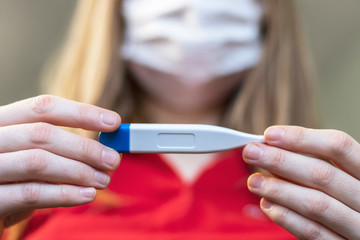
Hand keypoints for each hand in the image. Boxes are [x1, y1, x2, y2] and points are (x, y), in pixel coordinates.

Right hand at [0, 95, 120, 232]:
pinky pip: (31, 194)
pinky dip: (65, 194)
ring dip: (79, 172)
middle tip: (113, 160)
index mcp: (3, 123)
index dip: (81, 113)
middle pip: (42, 134)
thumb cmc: (13, 181)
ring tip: (103, 180)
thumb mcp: (31, 157)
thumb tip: (105, 149)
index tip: (114, 122)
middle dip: (85, 148)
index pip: (43, 107)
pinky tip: (87, 195)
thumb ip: (60, 150)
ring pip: (38, 162)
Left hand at [243, 126, 359, 239]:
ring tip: (254, 180)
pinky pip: (313, 233)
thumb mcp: (342, 177)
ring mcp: (359, 226)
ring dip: (279, 190)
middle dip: (281, 161)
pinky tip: (268, 205)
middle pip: (323, 174)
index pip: (338, 146)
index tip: (270, 134)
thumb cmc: (347, 199)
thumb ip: (314, 165)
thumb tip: (271, 149)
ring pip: (316, 204)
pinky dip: (287, 217)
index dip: (301, 138)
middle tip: (251, 152)